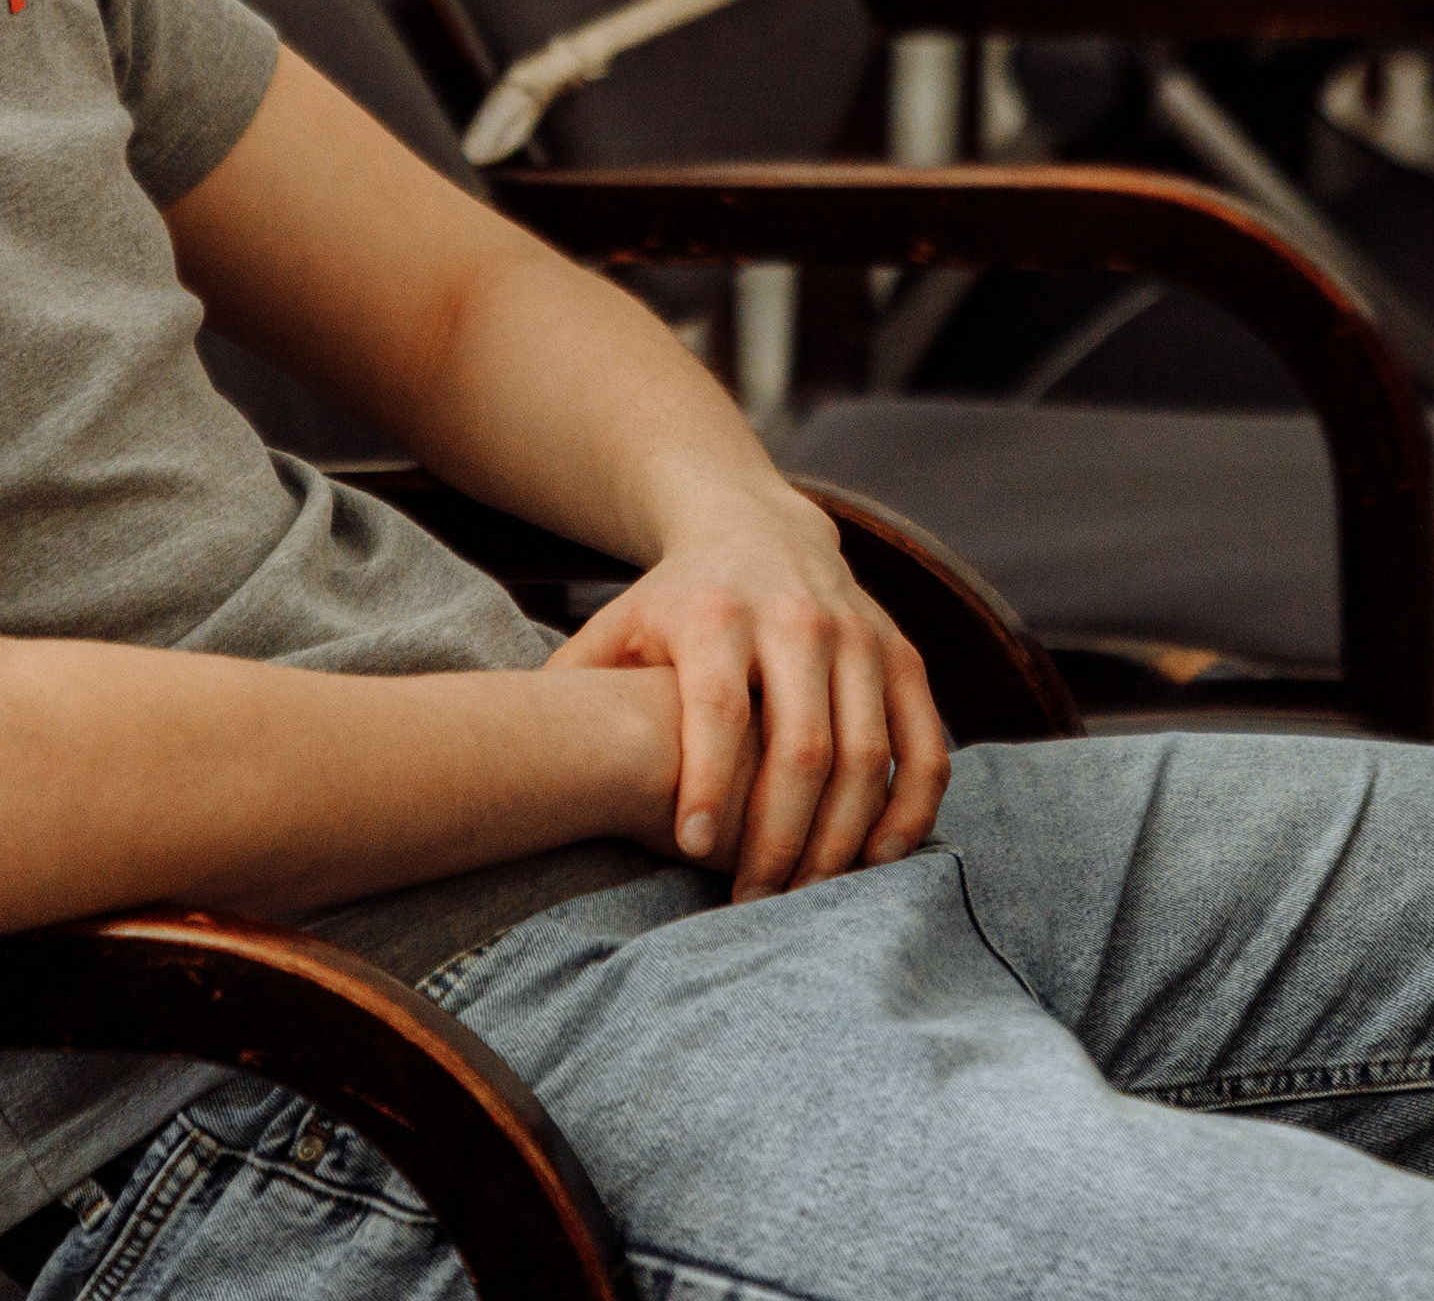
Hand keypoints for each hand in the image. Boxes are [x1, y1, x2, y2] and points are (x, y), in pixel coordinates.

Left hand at [546, 484, 948, 900]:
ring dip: (841, 839)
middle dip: (777, 837)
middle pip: (803, 744)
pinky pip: (925, 746)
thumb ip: (571, 688)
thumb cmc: (671, 607)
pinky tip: (875, 860)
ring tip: (803, 897)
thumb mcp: (614, 628)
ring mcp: (860, 637)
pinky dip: (909, 811)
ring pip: (869, 754)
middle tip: (750, 902)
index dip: (708, 781)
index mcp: (716, 613)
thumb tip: (508, 761)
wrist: (758, 529)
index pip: (720, 706)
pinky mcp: (903, 657)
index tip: (691, 851)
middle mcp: (798, 619)